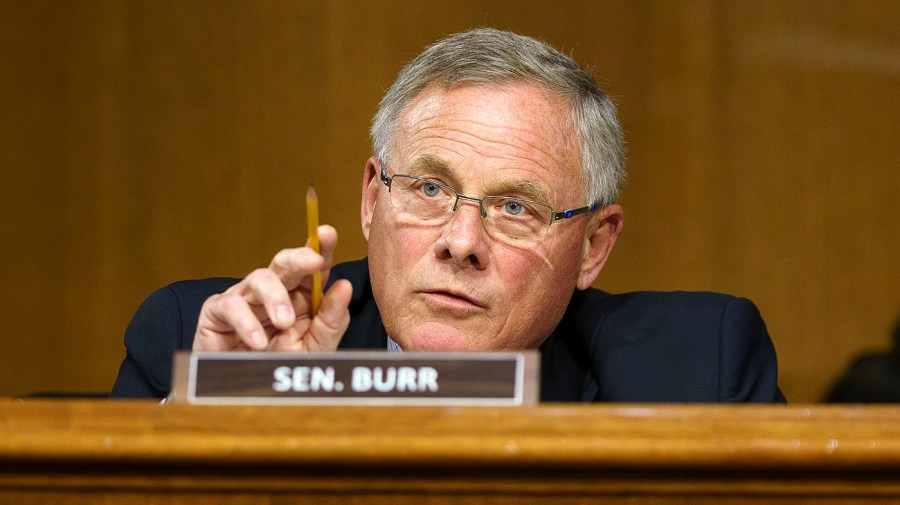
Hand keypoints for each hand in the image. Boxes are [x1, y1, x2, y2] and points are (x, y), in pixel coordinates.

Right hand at [193, 225, 351, 351]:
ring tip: (284, 322)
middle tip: (313, 261)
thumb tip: (344, 285)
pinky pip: (231, 305)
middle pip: (285, 263)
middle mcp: (273, 290)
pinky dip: (245, 322)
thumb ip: (331, 320)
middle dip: (299, 257)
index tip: (328, 234)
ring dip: (275, 297)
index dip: (320, 247)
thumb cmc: (280, 365)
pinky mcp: (218, 311)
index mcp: (301, 295)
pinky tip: (257, 342)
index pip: (312, 266)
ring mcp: (245, 297)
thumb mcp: (315, 347)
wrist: (244, 392)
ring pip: (259, 278)